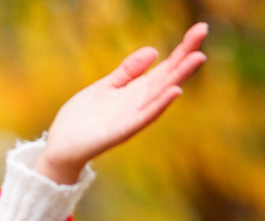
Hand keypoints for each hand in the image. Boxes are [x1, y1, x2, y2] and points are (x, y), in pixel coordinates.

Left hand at [35, 22, 208, 183]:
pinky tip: (174, 92)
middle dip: (185, 56)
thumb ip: (128, 71)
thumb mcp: (105, 87)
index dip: (181, 49)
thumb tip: (154, 50)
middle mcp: (139, 103)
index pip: (165, 67)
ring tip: (197, 57)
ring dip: (179, 77)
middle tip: (203, 31)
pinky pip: (144, 117)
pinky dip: (159, 105)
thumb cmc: (82, 118)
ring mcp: (132, 117)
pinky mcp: (121, 131)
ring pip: (160, 94)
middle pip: (167, 76)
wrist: (61, 146)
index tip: (199, 29)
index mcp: (135, 91)